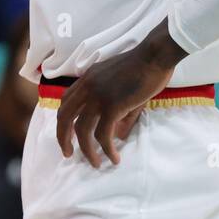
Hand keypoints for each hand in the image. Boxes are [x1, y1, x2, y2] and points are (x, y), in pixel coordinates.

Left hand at [55, 22, 185, 166]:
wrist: (155, 55)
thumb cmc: (143, 68)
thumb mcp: (122, 86)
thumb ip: (118, 110)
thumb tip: (117, 135)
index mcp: (86, 80)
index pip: (65, 102)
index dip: (63, 120)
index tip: (66, 134)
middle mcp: (87, 88)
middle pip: (64, 117)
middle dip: (63, 138)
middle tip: (68, 154)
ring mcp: (98, 96)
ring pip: (82, 129)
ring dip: (87, 150)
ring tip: (95, 163)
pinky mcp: (113, 106)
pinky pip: (103, 133)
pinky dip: (106, 149)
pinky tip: (114, 158)